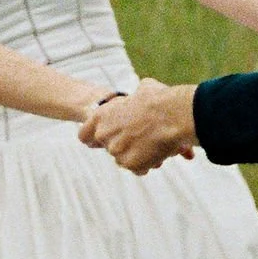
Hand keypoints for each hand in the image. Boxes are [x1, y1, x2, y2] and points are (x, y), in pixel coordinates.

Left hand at [78, 78, 199, 174]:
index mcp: (101, 116)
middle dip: (123, 145)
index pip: (84, 136)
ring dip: (137, 155)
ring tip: (155, 143)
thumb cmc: (159, 100)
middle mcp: (104, 135)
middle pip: (108, 148)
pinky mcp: (131, 165)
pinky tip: (159, 152)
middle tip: (141, 138)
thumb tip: (143, 92)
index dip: (93, 138)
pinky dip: (149, 163)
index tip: (102, 140)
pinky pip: (139, 169)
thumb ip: (135, 97)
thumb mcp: (143, 89)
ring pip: (124, 160)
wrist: (173, 115)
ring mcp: (116, 152)